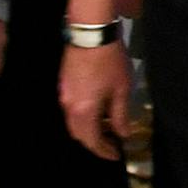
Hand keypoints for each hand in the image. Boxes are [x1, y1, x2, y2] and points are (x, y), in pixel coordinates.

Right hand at [60, 42, 132, 160]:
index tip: (116, 155)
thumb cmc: (109, 60)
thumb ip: (120, 115)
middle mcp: (68, 106)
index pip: (91, 140)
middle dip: (95, 142)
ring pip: (74, 122)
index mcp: (83, 111)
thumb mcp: (121, 89)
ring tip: (108, 127)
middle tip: (112, 143)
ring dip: (89, 128)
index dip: (103, 151)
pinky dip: (84, 116)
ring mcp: (63, 94)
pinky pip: (72, 109)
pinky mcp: (64, 84)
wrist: (90, 32)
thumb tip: (123, 134)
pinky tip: (98, 109)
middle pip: (79, 134)